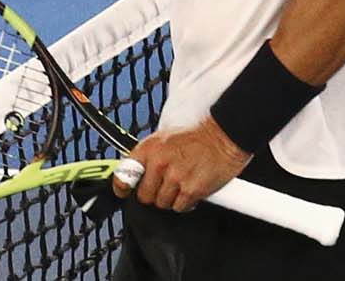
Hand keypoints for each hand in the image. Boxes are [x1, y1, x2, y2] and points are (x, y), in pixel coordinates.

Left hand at [111, 116, 251, 211]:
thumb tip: (136, 171)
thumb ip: (149, 156)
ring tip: (180, 185)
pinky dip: (185, 203)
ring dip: (170, 199)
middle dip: (152, 194)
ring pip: (162, 203)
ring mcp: (175, 178)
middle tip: (163, 187)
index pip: (124, 175)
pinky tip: (190, 191)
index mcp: (148, 149)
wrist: (223, 136)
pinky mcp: (191, 190)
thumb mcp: (163, 138)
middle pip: (144, 195)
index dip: (121, 187)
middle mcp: (159, 164)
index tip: (122, 192)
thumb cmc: (196, 136)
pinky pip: (179, 207)